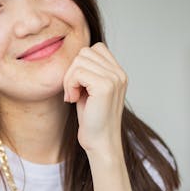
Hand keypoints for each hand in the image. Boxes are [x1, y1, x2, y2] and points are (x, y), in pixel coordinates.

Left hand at [63, 42, 127, 157]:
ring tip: (73, 96)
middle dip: (72, 71)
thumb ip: (87, 72)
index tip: (78, 85)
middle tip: (72, 92)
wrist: (100, 142)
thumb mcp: (89, 90)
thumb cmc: (92, 119)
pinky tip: (73, 99)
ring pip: (80, 60)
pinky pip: (78, 72)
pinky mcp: (106, 86)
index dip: (80, 64)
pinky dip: (70, 85)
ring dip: (69, 79)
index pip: (95, 49)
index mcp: (118, 73)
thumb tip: (74, 57)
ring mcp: (115, 78)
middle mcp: (119, 73)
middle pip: (85, 52)